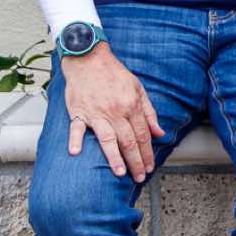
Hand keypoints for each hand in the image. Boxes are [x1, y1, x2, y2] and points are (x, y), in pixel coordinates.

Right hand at [63, 44, 164, 182]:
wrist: (88, 58)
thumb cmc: (113, 74)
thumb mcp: (138, 88)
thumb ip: (149, 112)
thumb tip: (159, 133)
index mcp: (131, 106)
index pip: (143, 135)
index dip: (148, 153)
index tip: (150, 167)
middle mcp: (116, 112)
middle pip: (129, 141)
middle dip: (136, 161)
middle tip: (140, 177)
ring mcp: (96, 112)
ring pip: (108, 139)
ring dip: (114, 157)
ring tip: (121, 173)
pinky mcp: (78, 111)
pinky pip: (76, 127)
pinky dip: (75, 139)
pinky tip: (76, 153)